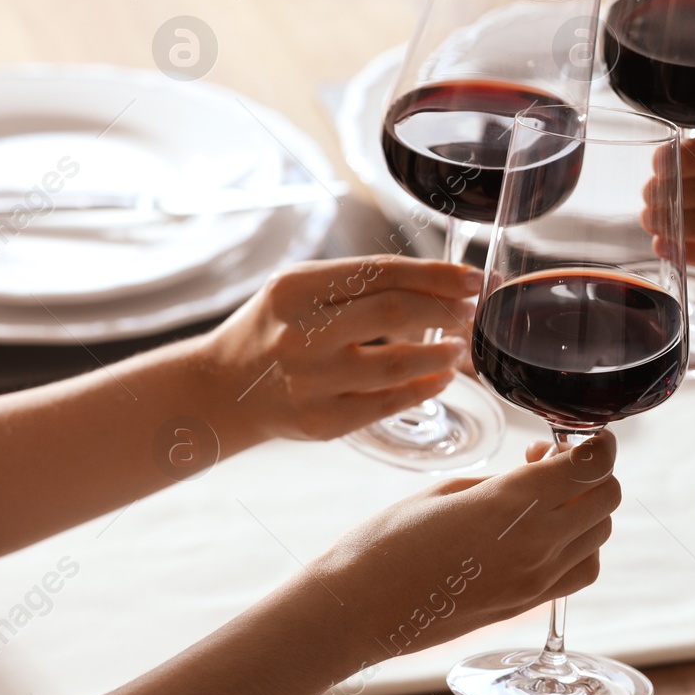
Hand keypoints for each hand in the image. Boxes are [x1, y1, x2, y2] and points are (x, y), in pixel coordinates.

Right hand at [201, 255, 479, 444]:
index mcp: (295, 289)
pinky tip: (439, 379)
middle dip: (446, 310)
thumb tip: (444, 281)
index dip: (436, 275)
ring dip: (441, 354)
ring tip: (459, 347)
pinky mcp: (321, 421)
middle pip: (395, 312)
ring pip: (397, 365)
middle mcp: (300, 333)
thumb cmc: (276, 329)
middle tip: (471, 312)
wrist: (221, 389)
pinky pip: (387, 404)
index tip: (473, 279)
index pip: (382, 272)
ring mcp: (310, 381)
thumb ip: (361, 282)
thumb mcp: (300, 289)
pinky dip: (422, 389)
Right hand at [316, 432, 618, 662]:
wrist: (356, 611)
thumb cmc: (386, 542)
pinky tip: (546, 535)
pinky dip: (581, 547)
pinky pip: (581, 571)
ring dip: (588, 510)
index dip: (598, 445)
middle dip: (592, 473)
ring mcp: (535, 580)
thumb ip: (507, 481)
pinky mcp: (527, 604)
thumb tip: (543, 472)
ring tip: (546, 499)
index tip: (585, 437)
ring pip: (601, 535)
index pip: (592, 466)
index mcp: (513, 505)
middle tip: (552, 464)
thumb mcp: (449, 491)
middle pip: (607, 498)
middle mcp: (536, 545)